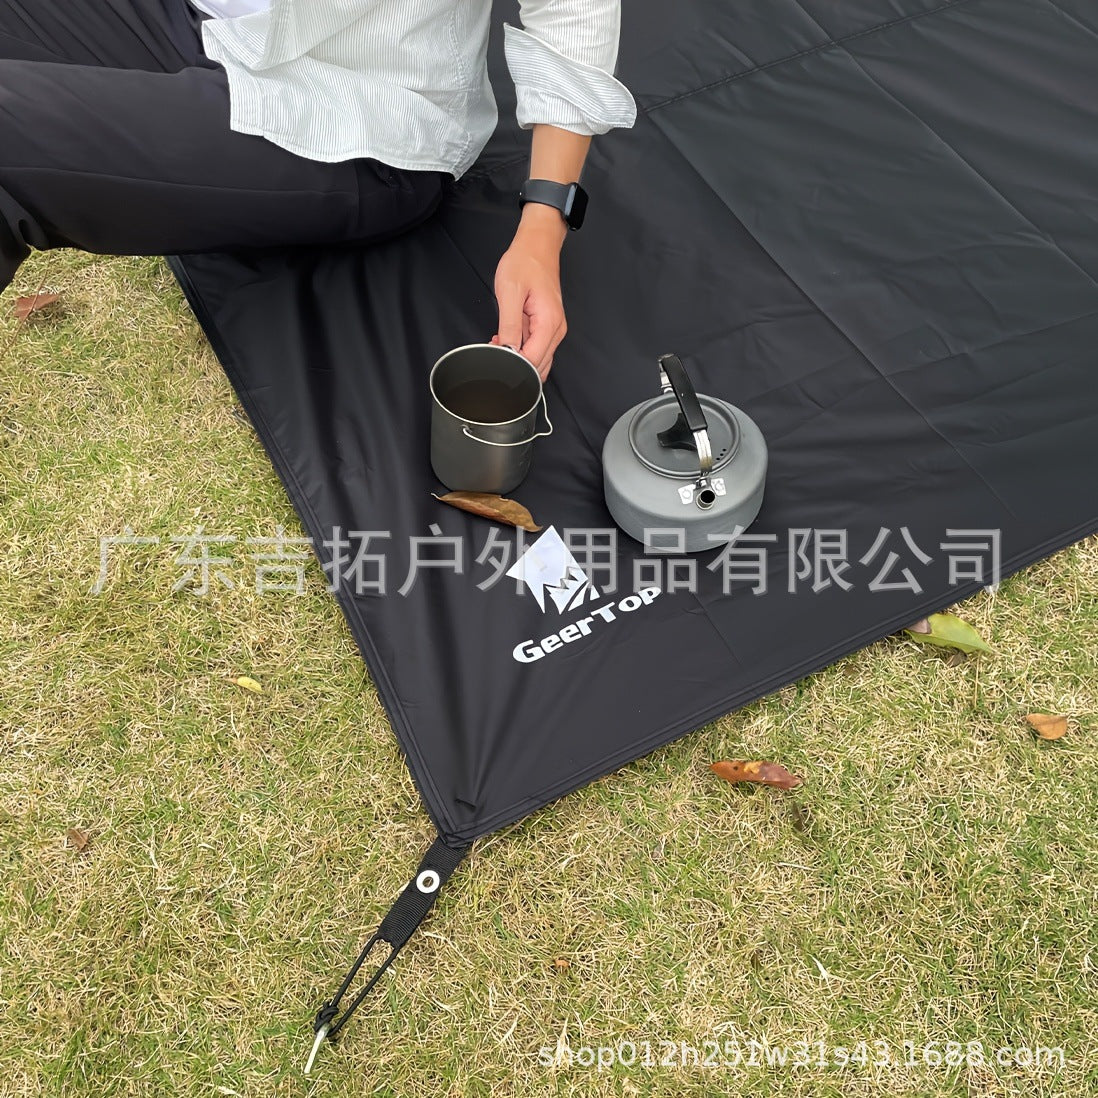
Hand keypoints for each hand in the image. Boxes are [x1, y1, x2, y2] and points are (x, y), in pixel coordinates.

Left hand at [492, 204, 568, 379]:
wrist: (537, 246)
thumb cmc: (525, 263)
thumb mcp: (510, 293)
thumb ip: (509, 326)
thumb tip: (507, 352)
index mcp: (549, 323)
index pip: (532, 361)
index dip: (511, 364)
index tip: (495, 353)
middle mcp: (556, 330)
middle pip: (537, 366)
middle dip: (515, 364)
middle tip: (495, 346)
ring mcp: (554, 330)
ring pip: (538, 361)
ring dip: (518, 359)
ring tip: (500, 341)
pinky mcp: (548, 327)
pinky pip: (537, 349)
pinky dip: (522, 351)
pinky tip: (508, 340)